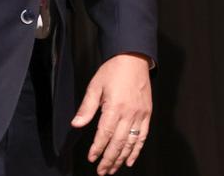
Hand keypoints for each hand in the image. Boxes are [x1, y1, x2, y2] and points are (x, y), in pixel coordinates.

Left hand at [70, 53, 152, 174]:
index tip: (92, 158)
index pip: (104, 134)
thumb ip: (86, 108)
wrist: (134, 58)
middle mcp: (129, 113)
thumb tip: (76, 124)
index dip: (98, 148)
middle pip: (118, 142)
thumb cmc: (113, 70)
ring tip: (113, 169)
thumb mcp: (95, 86)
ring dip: (121, 158)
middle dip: (109, 159)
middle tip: (102, 171)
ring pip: (131, 142)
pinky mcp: (147, 113)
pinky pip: (143, 136)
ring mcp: (140, 114)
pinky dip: (137, 149)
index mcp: (115, 106)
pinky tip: (130, 159)